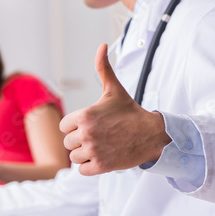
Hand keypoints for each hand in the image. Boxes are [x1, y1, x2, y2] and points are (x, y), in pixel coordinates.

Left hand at [59, 43, 170, 175]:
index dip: (75, 126)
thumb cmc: (130, 112)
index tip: (91, 125)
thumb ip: (102, 69)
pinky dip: (90, 166)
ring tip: (100, 147)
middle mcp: (86, 133)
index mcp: (84, 115)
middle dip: (80, 141)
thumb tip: (102, 46)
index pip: (63, 126)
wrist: (151, 134)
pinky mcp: (100, 166)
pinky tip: (102, 157)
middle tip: (98, 137)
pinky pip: (82, 170)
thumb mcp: (113, 90)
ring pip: (74, 157)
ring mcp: (93, 150)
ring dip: (84, 154)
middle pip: (68, 142)